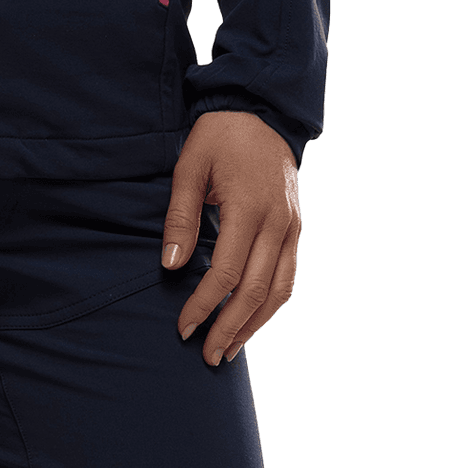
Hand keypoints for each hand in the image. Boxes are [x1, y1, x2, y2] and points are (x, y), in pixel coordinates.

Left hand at [159, 111, 302, 364]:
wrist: (263, 111)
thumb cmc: (219, 138)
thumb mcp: (190, 168)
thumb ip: (180, 219)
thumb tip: (172, 267)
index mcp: (248, 207)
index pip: (225, 272)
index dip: (204, 305)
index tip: (183, 328)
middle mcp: (277, 222)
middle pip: (255, 290)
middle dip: (229, 328)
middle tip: (206, 356)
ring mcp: (291, 228)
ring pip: (278, 291)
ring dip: (253, 326)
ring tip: (228, 351)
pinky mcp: (295, 231)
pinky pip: (287, 278)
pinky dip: (269, 307)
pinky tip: (249, 325)